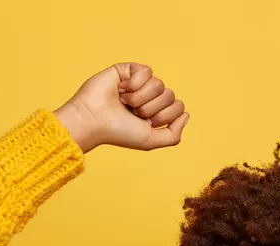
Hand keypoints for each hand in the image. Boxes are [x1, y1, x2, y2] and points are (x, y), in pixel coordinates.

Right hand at [53, 62, 189, 153]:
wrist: (93, 120)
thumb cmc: (118, 132)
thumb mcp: (150, 141)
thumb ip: (174, 135)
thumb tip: (186, 115)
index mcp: (155, 113)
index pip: (178, 107)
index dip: (164, 116)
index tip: (145, 123)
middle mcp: (149, 98)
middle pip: (170, 95)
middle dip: (151, 108)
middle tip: (133, 113)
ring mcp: (139, 83)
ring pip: (159, 84)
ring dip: (140, 97)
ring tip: (124, 102)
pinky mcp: (128, 70)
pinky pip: (147, 71)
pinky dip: (135, 83)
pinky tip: (121, 89)